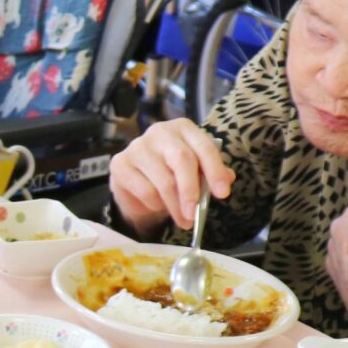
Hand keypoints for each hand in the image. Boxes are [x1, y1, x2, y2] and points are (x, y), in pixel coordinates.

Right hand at [109, 119, 236, 233]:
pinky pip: (144, 190)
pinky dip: (155, 204)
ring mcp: (137, 146)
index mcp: (183, 128)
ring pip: (163, 180)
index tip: (223, 194)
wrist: (136, 183)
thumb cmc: (171, 173)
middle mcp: (160, 132)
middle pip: (182, 160)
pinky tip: (158, 205)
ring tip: (183, 220)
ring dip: (175, 206)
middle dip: (191, 191)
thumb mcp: (196, 171)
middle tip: (195, 214)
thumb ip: (211, 173)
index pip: (203, 146)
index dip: (215, 170)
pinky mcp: (120, 163)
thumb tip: (228, 179)